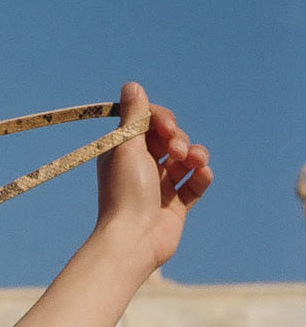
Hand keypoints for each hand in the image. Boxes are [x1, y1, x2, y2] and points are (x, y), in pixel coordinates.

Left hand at [95, 82, 211, 269]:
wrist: (132, 240)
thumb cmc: (125, 193)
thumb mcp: (126, 147)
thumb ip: (133, 116)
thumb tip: (131, 86)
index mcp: (124, 154)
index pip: (149, 124)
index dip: (162, 120)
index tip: (166, 128)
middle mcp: (140, 169)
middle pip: (170, 140)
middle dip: (178, 139)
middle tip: (175, 150)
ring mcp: (159, 188)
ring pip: (186, 159)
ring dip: (195, 154)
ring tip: (193, 162)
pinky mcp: (175, 207)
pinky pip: (196, 183)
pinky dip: (202, 175)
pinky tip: (202, 175)